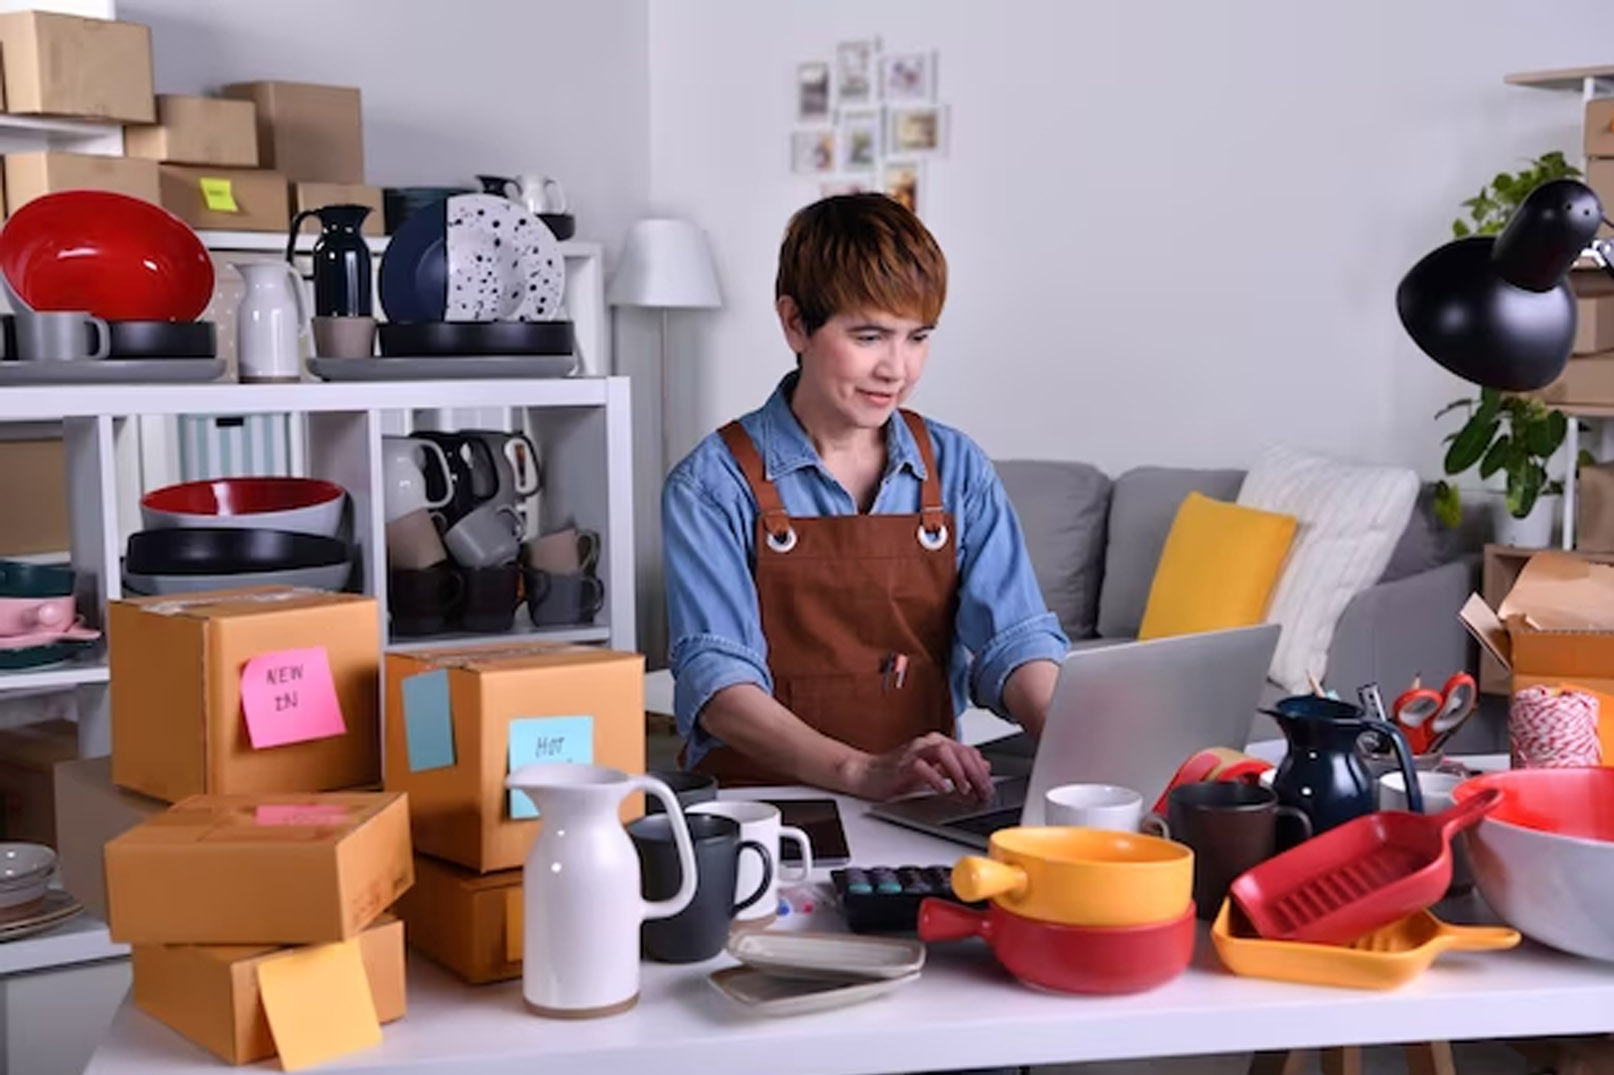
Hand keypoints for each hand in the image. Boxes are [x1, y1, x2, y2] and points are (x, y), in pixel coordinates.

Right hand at [845, 732, 994, 802]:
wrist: (866, 775)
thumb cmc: (897, 775)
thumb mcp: (934, 775)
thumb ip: (956, 774)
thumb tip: (980, 777)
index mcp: (937, 744)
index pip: (967, 751)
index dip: (982, 770)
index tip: (989, 788)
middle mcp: (928, 744)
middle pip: (959, 750)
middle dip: (975, 773)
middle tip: (983, 791)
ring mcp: (915, 752)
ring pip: (944, 752)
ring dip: (958, 771)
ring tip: (965, 789)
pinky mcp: (902, 764)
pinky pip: (922, 767)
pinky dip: (935, 778)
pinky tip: (942, 790)